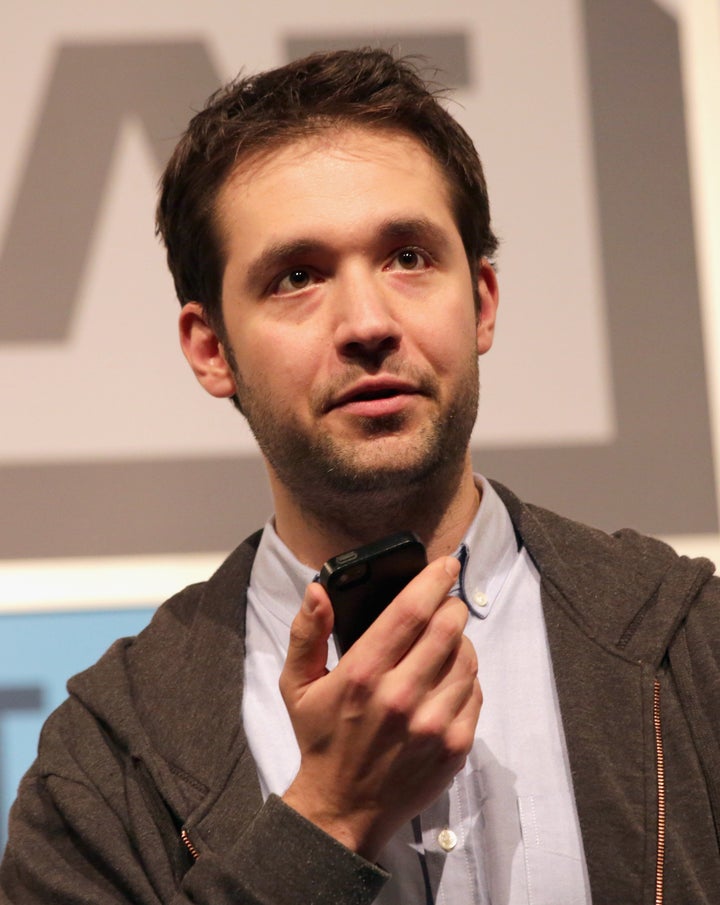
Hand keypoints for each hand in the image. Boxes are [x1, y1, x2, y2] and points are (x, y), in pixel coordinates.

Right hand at [279, 556, 481, 859]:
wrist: (342, 808)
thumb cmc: (321, 739)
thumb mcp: (298, 685)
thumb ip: (307, 633)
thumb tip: (317, 592)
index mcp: (363, 674)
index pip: (410, 611)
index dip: (434, 580)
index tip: (446, 564)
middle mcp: (401, 696)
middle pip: (447, 628)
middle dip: (451, 606)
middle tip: (445, 603)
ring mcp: (432, 724)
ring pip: (467, 659)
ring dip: (460, 640)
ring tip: (445, 641)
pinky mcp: (454, 746)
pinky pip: (475, 693)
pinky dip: (467, 677)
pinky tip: (448, 677)